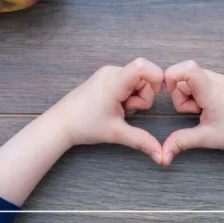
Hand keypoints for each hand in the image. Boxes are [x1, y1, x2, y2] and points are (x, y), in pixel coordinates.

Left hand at [49, 58, 164, 164]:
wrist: (61, 123)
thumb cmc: (85, 126)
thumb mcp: (117, 133)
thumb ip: (142, 141)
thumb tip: (161, 156)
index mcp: (114, 82)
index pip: (142, 66)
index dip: (156, 76)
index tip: (158, 93)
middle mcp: (112, 72)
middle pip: (144, 77)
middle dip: (143, 96)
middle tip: (127, 111)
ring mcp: (108, 73)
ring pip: (136, 80)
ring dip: (134, 97)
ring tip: (119, 110)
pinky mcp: (105, 77)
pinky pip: (127, 81)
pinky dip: (127, 94)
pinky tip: (115, 105)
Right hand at [161, 60, 223, 164]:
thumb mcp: (206, 138)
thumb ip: (181, 141)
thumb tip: (163, 153)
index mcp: (212, 90)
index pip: (187, 68)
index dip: (171, 75)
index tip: (168, 92)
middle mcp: (217, 79)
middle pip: (186, 76)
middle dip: (181, 94)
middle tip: (195, 112)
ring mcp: (223, 80)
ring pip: (194, 79)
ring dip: (191, 95)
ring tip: (204, 112)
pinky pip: (204, 81)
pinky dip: (200, 93)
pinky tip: (210, 108)